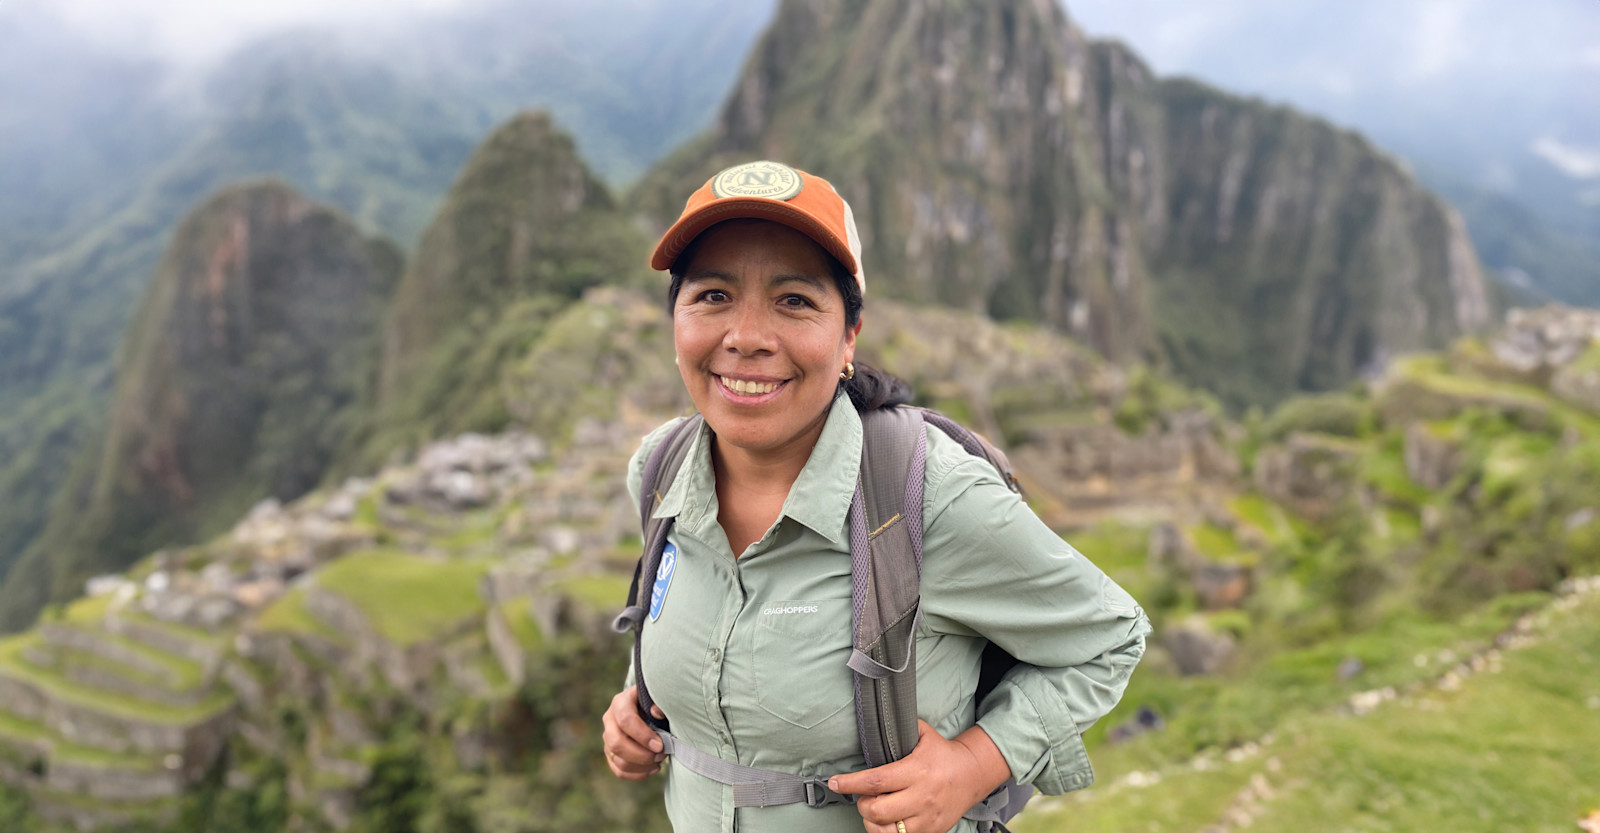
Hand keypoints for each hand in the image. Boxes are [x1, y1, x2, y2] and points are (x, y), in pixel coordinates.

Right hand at [601, 686, 666, 779]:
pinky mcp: (611, 753)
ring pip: (618, 760)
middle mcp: (609, 720)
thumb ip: (659, 702)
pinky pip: (619, 770)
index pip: (626, 721)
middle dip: (641, 755)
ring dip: (642, 766)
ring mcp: (608, 738)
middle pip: (617, 743)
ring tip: (659, 760)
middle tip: (661, 755)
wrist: (646, 707)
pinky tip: (653, 768)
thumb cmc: (654, 702)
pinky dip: (638, 774)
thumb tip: (656, 713)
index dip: (643, 736)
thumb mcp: (657, 697)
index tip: (660, 746)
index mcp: (620, 703)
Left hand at [829, 720, 1011, 832]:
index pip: (875, 781)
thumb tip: (874, 721)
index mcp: (916, 771)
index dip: (850, 784)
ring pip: (886, 831)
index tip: (835, 782)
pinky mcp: (932, 831)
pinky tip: (888, 820)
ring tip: (874, 809)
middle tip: (863, 796)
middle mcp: (921, 796)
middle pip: (877, 810)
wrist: (973, 774)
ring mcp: (927, 817)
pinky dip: (888, 831)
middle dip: (862, 804)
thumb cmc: (942, 753)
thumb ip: (899, 729)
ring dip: (872, 821)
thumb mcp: (923, 734)